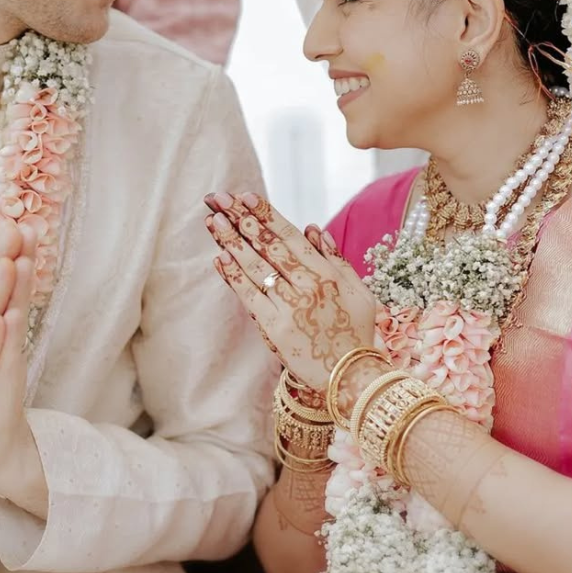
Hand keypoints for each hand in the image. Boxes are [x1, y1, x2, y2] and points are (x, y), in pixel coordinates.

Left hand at [0, 225, 48, 515]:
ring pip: (15, 320)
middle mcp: (7, 341)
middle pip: (15, 294)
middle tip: (27, 225)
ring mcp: (9, 362)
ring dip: (20, 292)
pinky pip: (6, 359)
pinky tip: (7, 318)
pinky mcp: (4, 387)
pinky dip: (7, 339)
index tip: (7, 217)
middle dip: (21, 260)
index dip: (4, 253)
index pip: (2, 286)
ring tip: (22, 260)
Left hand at [203, 191, 376, 392]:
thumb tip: (313, 228)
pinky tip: (220, 258)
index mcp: (327, 273)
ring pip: (255, 268)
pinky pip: (249, 297)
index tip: (245, 196)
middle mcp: (307, 286)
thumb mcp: (358, 290)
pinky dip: (234, 277)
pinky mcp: (274, 328)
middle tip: (218, 200)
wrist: (351, 377)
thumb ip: (335, 257)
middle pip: (268, 246)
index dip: (265, 214)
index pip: (290, 236)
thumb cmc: (355, 333)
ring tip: (213, 222)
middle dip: (241, 220)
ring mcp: (289, 307)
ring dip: (231, 242)